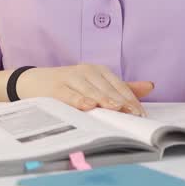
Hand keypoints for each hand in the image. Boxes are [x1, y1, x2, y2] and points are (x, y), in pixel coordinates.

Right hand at [16, 64, 153, 116]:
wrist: (33, 82)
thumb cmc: (69, 85)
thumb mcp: (96, 84)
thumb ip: (122, 86)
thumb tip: (150, 86)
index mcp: (98, 70)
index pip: (119, 85)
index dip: (131, 99)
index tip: (140, 114)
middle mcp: (86, 71)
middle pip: (108, 88)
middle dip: (121, 102)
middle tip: (133, 115)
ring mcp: (71, 78)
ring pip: (91, 90)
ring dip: (104, 100)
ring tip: (116, 109)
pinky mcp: (56, 87)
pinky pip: (70, 94)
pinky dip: (79, 100)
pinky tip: (88, 106)